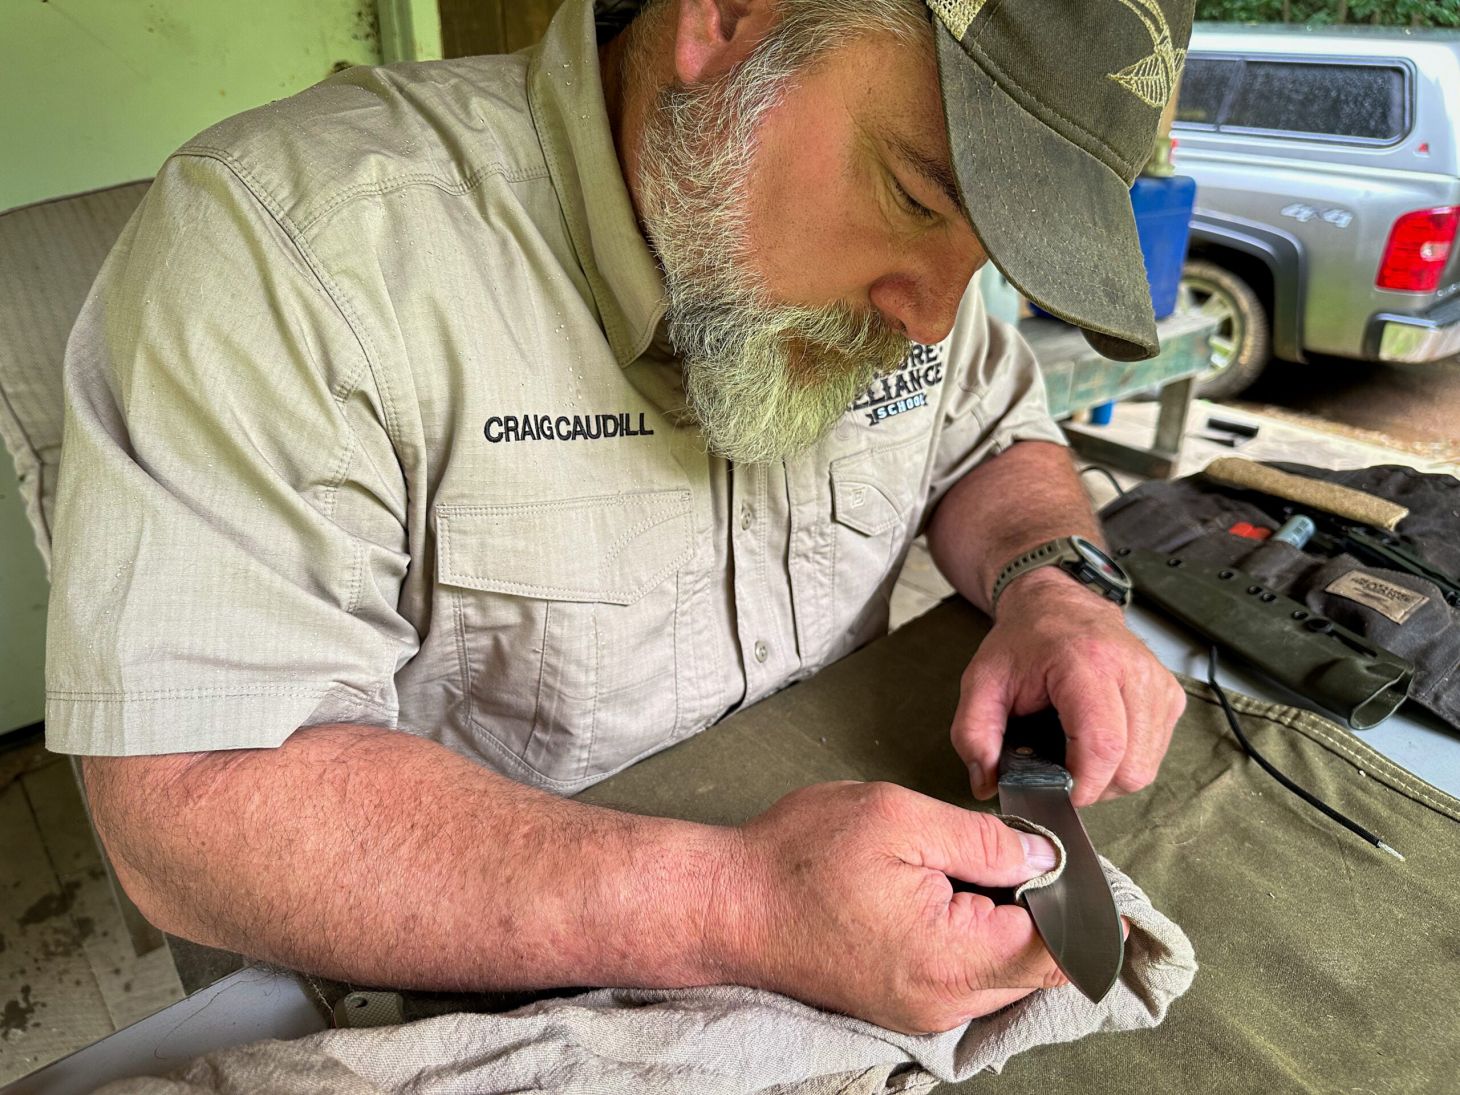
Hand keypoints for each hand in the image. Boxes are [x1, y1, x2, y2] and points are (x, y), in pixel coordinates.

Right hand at [722, 780, 1064, 1033]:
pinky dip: (974, 939)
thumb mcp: (897, 819)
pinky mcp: (899, 1002)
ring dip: (1008, 926)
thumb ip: (982, 841)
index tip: (1089, 871)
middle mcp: (942, 999)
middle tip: (1030, 854)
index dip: (1082, 906)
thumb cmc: (797, 856)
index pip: (1055, 947)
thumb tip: (1043, 858)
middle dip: (1044, 911)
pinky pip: (965, 979)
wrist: (726, 903)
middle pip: (1034, 967)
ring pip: (1000, 974)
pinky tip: (951, 896)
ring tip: (980, 869)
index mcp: (951, 957)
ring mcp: (919, 1008)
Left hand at [953, 569, 1185, 806]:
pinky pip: (1157, 751)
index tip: (1058, 793)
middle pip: (1132, 766)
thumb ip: (973, 734)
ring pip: (1148, 766)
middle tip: (1064, 775)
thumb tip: (986, 784)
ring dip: (1113, 777)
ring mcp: (1158, 683)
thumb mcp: (980, 683)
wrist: (1057, 605)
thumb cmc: (1022, 642)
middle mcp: (1133, 671)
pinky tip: (1099, 741)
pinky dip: (1128, 760)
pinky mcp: (1170, 695)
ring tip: (1079, 756)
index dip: (1084, 784)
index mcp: (1087, 663)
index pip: (1103, 745)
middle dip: (1096, 786)